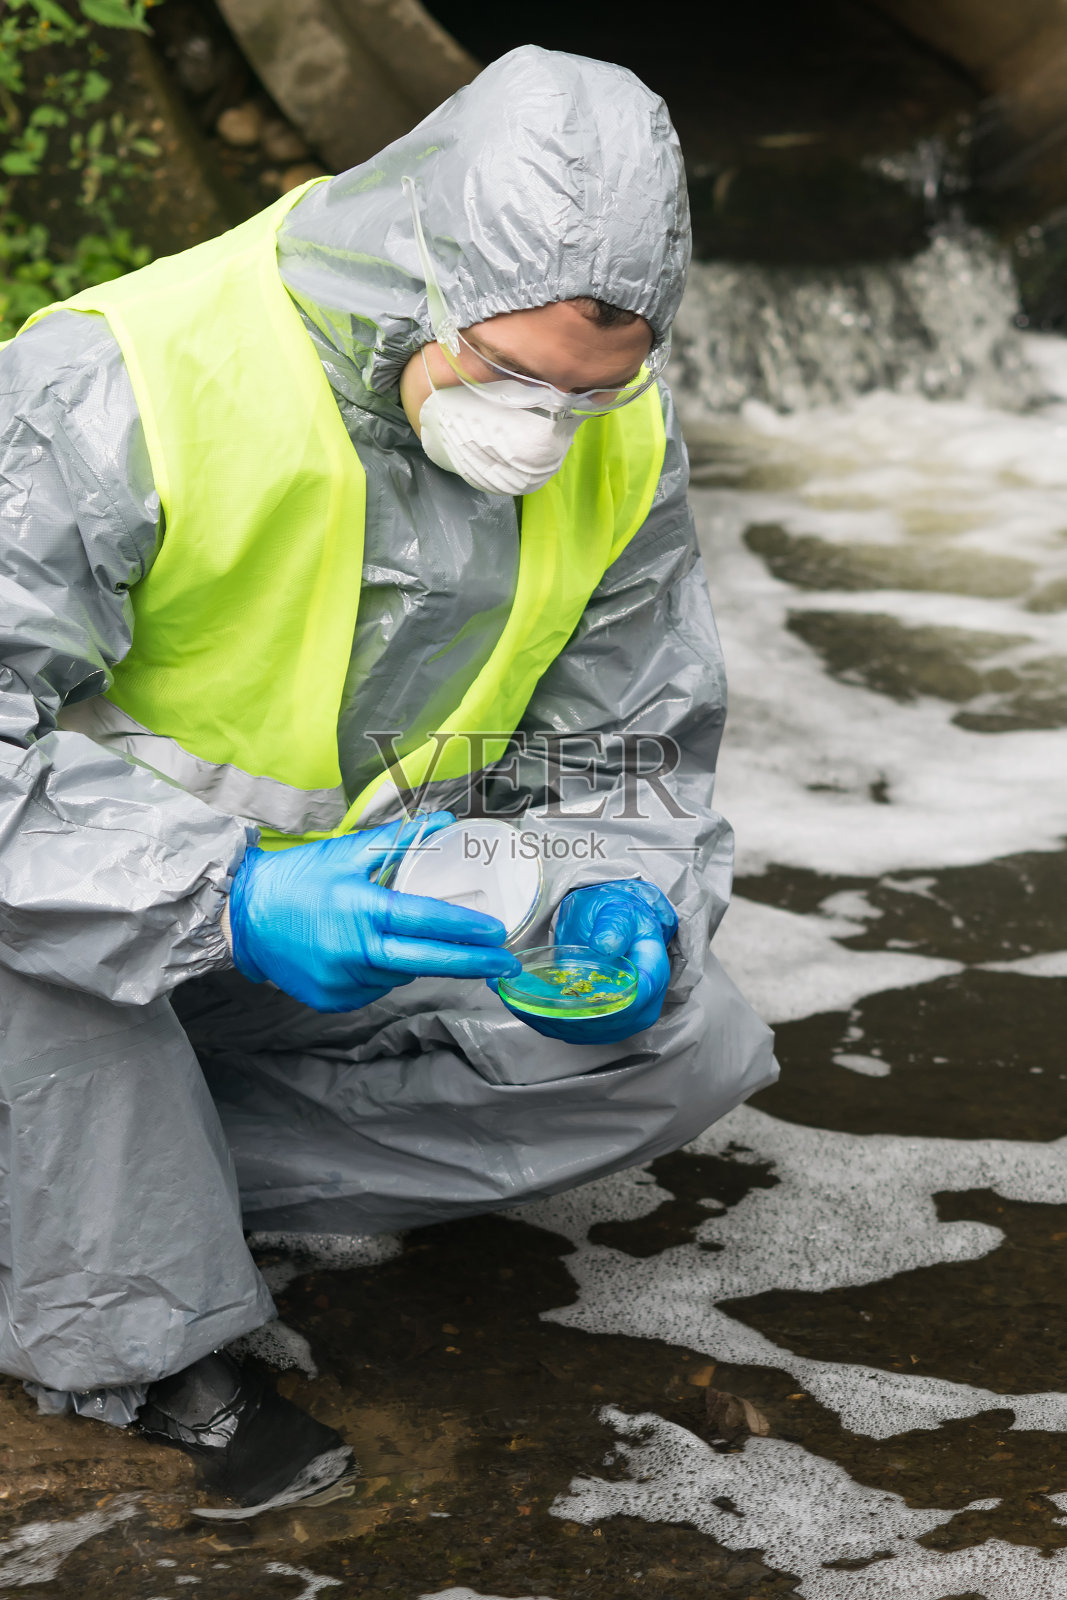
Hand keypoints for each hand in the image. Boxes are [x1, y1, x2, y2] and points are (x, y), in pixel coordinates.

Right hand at [228, 813, 520, 1012]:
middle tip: (506, 963)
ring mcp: (343, 982)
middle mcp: (355, 951)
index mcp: (362, 910)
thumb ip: (401, 839)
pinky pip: (374, 987)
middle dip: (472, 964)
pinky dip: (381, 971)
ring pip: (399, 973)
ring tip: (402, 936)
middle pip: (428, 961)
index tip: (497, 933)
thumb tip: (445, 821)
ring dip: (413, 958)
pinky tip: (367, 951)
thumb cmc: (296, 878)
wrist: (241, 916)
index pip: (427, 922)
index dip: (466, 929)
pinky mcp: (332, 1000)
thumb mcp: (347, 851)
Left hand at [505, 879, 677, 1043]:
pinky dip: (548, 1022)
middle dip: (564, 1015)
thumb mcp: (620, 911)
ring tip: (517, 1002)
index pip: (632, 1001)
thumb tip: (605, 946)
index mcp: (652, 976)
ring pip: (585, 1032)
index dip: (596, 1003)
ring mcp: (622, 1020)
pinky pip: (575, 1031)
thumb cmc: (622, 917)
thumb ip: (614, 926)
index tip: (560, 997)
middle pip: (604, 1023)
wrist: (620, 925)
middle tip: (526, 999)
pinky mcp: (602, 1025)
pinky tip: (524, 1007)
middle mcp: (641, 1006)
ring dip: (550, 1021)